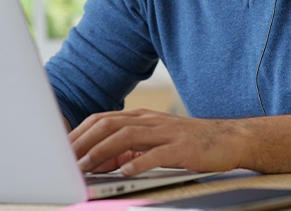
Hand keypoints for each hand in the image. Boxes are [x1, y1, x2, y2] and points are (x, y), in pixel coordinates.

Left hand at [69, 109, 244, 175]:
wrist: (229, 139)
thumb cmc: (189, 143)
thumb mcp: (155, 142)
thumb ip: (129, 149)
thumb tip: (100, 162)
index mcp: (141, 118)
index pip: (103, 120)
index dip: (80, 133)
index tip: (61, 150)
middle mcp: (150, 121)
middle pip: (110, 124)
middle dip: (84, 141)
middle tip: (65, 160)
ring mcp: (166, 132)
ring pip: (128, 136)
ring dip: (103, 150)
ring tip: (86, 165)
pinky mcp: (183, 147)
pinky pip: (158, 153)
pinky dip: (140, 161)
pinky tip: (126, 171)